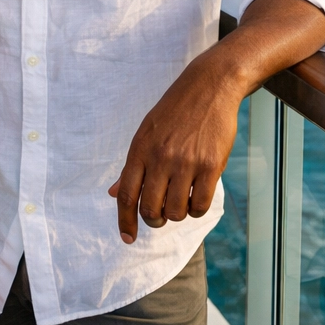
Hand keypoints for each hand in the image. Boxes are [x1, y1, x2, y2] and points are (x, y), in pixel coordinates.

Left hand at [107, 60, 243, 244]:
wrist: (210, 86)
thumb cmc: (176, 111)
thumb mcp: (147, 132)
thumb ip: (132, 166)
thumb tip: (113, 194)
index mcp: (140, 149)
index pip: (126, 195)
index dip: (125, 222)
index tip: (128, 238)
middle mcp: (160, 157)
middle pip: (150, 209)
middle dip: (154, 220)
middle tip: (161, 214)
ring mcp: (186, 162)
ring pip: (176, 211)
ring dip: (178, 213)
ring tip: (183, 197)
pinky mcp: (211, 165)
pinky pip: (200, 205)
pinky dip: (197, 208)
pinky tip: (198, 195)